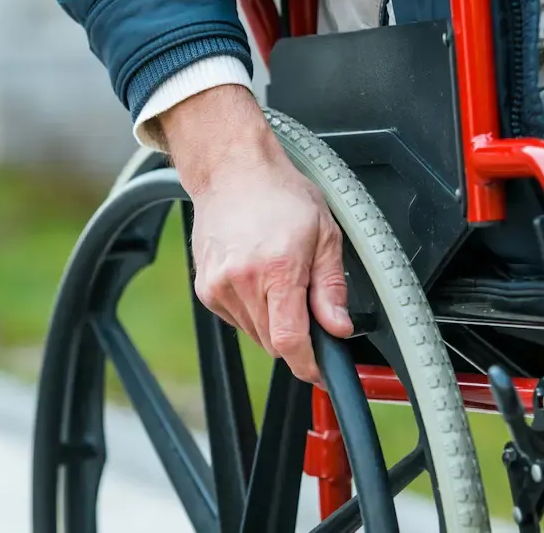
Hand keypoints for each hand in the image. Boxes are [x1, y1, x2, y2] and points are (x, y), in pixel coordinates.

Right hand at [160, 85, 353, 384]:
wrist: (232, 171)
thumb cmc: (279, 194)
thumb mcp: (324, 234)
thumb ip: (331, 288)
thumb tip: (338, 327)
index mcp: (277, 269)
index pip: (290, 341)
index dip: (309, 364)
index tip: (321, 372)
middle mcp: (243, 281)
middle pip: (273, 343)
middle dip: (296, 335)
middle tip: (306, 302)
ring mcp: (219, 287)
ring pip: (255, 333)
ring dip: (274, 322)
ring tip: (280, 279)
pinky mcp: (205, 289)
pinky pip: (237, 319)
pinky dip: (254, 310)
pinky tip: (259, 278)